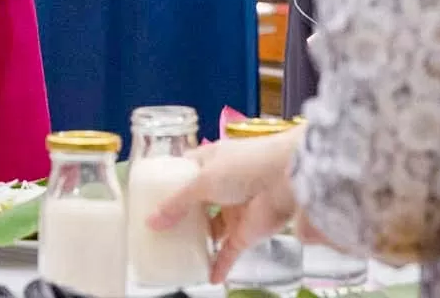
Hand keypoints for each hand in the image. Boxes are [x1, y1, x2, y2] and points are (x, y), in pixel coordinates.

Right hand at [149, 128, 301, 282]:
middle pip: (197, 203)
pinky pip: (230, 252)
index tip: (152, 196)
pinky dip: (220, 266)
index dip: (170, 182)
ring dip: (199, 242)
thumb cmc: (245, 165)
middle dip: (182, 216)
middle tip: (161, 230)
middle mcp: (223, 185)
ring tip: (178, 253)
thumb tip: (152, 221)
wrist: (287, 179)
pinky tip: (209, 278)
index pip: (186, 170)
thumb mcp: (202, 180)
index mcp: (211, 161)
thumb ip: (177, 204)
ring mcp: (235, 210)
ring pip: (213, 230)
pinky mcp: (247, 232)